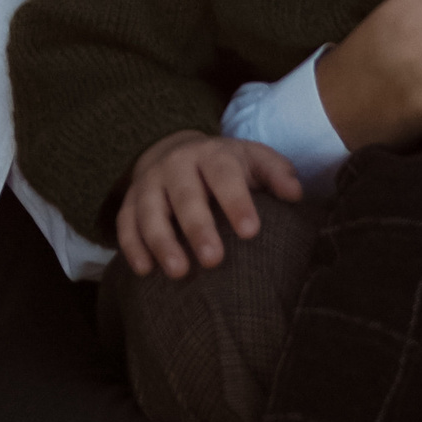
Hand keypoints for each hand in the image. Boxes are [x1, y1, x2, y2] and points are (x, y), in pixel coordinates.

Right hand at [116, 130, 302, 278]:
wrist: (174, 150)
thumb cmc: (224, 166)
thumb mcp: (253, 160)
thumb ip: (276, 173)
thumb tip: (296, 194)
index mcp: (210, 154)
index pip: (223, 174)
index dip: (236, 201)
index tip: (251, 232)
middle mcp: (175, 165)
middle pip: (184, 195)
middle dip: (197, 227)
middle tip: (213, 260)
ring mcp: (148, 183)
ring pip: (149, 210)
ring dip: (161, 241)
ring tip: (178, 272)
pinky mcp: (129, 202)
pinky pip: (125, 223)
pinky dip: (132, 246)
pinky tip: (144, 270)